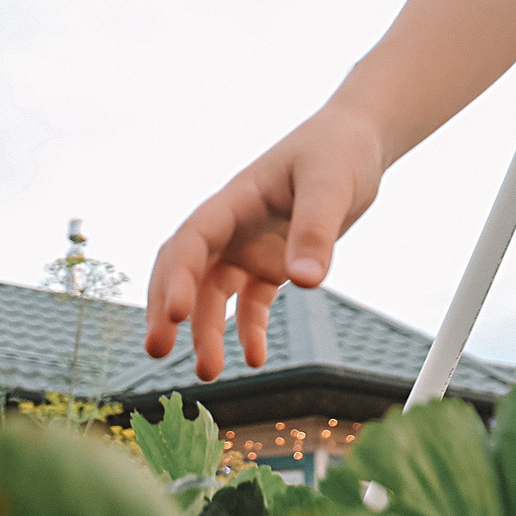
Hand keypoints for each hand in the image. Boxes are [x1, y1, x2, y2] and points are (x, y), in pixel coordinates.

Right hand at [143, 111, 386, 379]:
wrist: (357, 143)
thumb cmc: (339, 152)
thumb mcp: (332, 186)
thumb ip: (316, 232)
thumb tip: (304, 283)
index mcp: (234, 200)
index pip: (192, 241)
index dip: (176, 277)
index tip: (173, 315)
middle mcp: (232, 227)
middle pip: (186, 270)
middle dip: (166, 309)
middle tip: (157, 350)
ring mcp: (249, 246)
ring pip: (214, 294)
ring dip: (206, 332)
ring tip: (208, 372)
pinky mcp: (272, 264)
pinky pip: (251, 303)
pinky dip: (250, 330)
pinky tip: (257, 358)